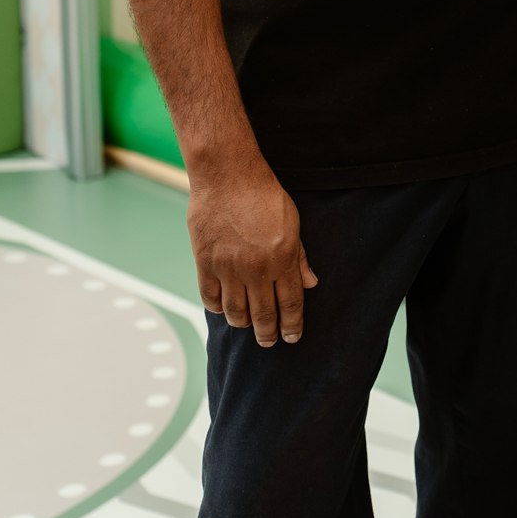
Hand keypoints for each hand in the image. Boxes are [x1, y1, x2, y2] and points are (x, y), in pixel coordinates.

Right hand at [188, 157, 317, 345]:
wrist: (228, 175)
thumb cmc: (264, 194)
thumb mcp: (293, 222)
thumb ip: (300, 256)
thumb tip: (310, 284)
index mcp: (282, 258)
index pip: (291, 303)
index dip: (292, 325)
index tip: (292, 337)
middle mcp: (256, 268)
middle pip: (264, 314)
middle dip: (268, 334)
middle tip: (269, 342)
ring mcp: (229, 268)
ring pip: (236, 313)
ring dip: (244, 324)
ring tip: (248, 326)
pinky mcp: (205, 263)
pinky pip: (211, 298)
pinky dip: (218, 308)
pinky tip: (224, 309)